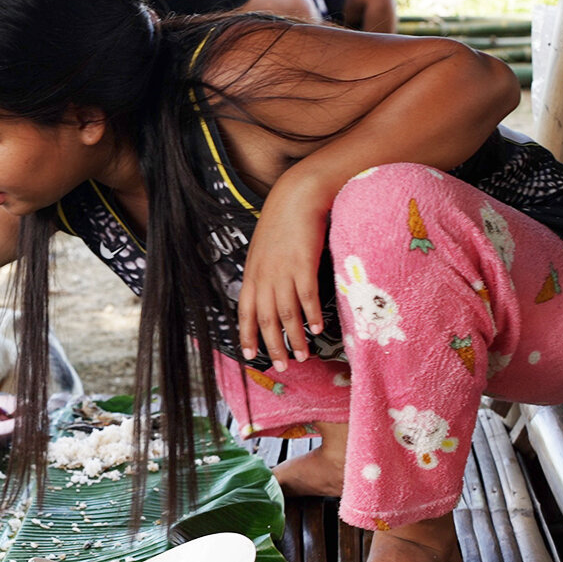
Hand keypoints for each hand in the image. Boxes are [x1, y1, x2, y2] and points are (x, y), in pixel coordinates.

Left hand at [238, 184, 328, 371]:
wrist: (297, 195)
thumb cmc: (282, 221)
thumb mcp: (263, 249)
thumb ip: (263, 272)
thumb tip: (266, 293)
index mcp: (252, 273)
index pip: (245, 312)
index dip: (248, 335)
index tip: (251, 356)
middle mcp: (264, 276)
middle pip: (266, 320)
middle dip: (273, 346)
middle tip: (283, 366)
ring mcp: (283, 271)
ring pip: (287, 314)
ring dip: (295, 338)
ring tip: (302, 356)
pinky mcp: (304, 264)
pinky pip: (307, 297)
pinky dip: (311, 316)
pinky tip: (317, 329)